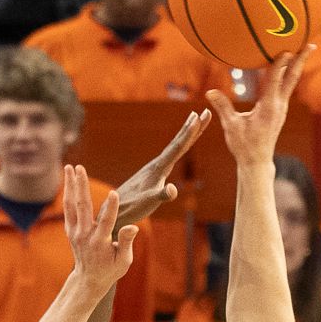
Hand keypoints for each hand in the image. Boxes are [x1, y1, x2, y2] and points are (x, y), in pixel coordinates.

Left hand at [63, 166, 137, 299]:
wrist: (89, 279)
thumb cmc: (111, 269)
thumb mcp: (124, 261)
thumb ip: (126, 242)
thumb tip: (132, 226)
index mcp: (100, 243)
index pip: (106, 223)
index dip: (111, 208)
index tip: (114, 193)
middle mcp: (85, 235)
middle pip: (83, 207)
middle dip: (82, 186)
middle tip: (80, 168)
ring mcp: (75, 232)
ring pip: (72, 205)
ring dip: (71, 185)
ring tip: (70, 166)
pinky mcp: (70, 230)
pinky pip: (67, 209)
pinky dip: (68, 193)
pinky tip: (69, 179)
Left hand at [113, 108, 210, 231]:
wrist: (114, 210)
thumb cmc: (132, 208)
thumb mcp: (148, 202)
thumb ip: (161, 195)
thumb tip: (173, 190)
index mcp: (159, 168)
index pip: (177, 147)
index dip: (190, 133)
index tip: (199, 117)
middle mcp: (157, 164)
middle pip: (178, 142)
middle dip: (193, 128)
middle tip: (206, 112)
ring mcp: (155, 168)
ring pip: (175, 147)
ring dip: (186, 133)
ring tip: (195, 119)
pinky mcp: (153, 174)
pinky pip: (171, 156)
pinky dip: (179, 147)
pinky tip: (180, 145)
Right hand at [207, 51, 307, 167]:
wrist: (257, 161)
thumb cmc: (244, 146)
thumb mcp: (232, 127)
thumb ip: (223, 107)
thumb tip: (210, 92)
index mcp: (268, 108)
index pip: (275, 81)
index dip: (280, 64)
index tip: (286, 48)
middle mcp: (279, 105)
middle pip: (292, 78)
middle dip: (301, 60)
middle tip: (310, 44)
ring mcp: (281, 107)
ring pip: (291, 81)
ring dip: (298, 64)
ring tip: (305, 48)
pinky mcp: (280, 109)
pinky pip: (286, 87)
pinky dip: (289, 73)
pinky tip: (290, 65)